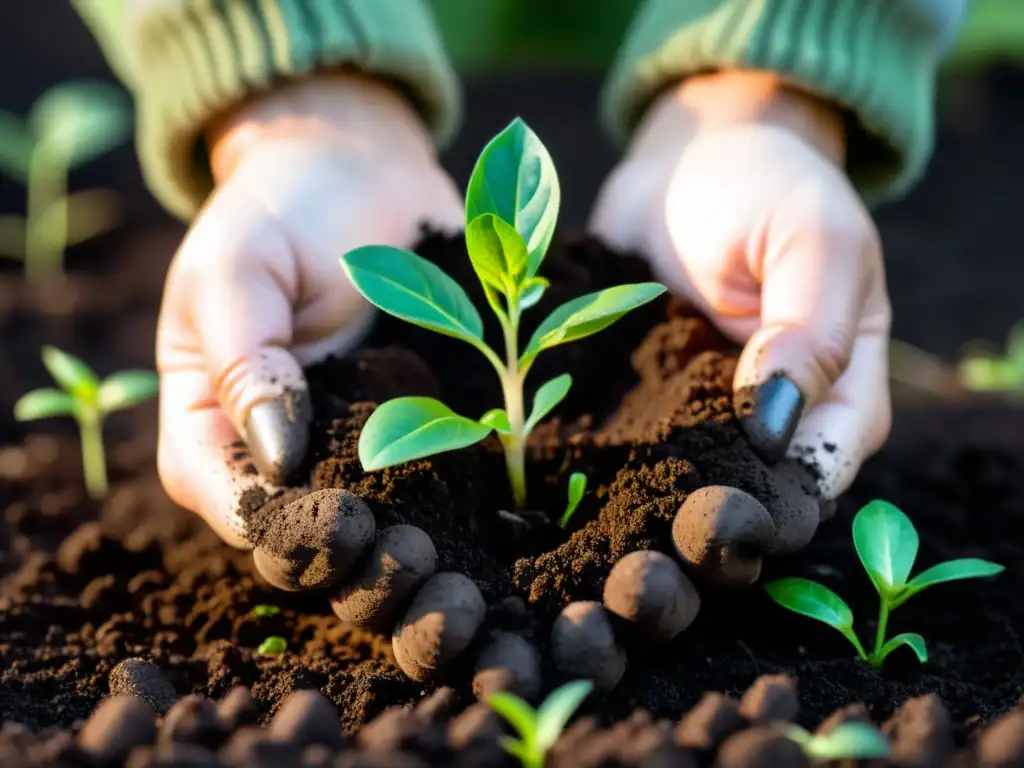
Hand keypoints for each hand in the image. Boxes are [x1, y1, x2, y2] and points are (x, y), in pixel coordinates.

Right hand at [156, 73, 461, 550]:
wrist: (358, 167)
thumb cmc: (281, 207)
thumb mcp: (240, 269)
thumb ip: (246, 362)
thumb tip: (279, 463)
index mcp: (206, 417)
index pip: (225, 499)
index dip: (276, 528)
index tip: (341, 528)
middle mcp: (269, 448)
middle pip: (295, 531)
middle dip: (348, 553)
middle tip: (412, 556)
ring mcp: (338, 445)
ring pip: (363, 524)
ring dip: (403, 544)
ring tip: (449, 553)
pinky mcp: (399, 430)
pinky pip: (421, 483)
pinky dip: (451, 505)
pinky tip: (491, 516)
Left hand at [591, 70, 890, 499]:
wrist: (685, 159)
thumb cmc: (764, 186)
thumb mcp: (810, 238)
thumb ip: (810, 330)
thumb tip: (772, 426)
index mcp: (841, 387)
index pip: (821, 469)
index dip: (777, 500)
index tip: (720, 512)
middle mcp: (775, 414)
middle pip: (750, 492)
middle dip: (703, 513)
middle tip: (648, 535)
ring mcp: (705, 413)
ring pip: (685, 481)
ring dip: (646, 497)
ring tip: (598, 512)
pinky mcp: (649, 400)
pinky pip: (629, 442)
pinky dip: (602, 456)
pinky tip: (563, 469)